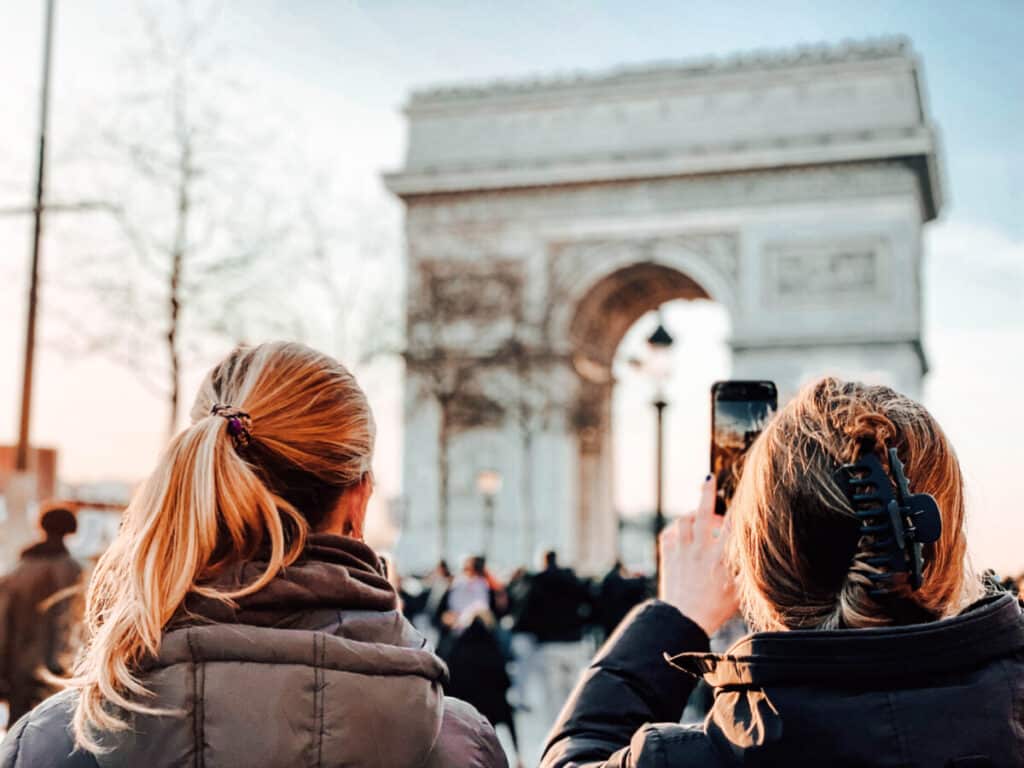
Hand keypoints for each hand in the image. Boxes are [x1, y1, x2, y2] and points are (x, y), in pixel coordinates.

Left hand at [658, 475, 738, 637]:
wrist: (684, 620)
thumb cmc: (716, 609)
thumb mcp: (739, 590)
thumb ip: (746, 568)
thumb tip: (754, 553)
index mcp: (720, 558)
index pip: (732, 526)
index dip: (739, 511)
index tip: (745, 500)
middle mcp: (699, 550)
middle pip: (703, 514)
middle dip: (706, 493)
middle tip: (709, 478)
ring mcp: (681, 551)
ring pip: (684, 520)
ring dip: (692, 515)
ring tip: (700, 516)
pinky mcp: (668, 556)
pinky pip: (669, 533)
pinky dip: (676, 530)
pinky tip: (683, 534)